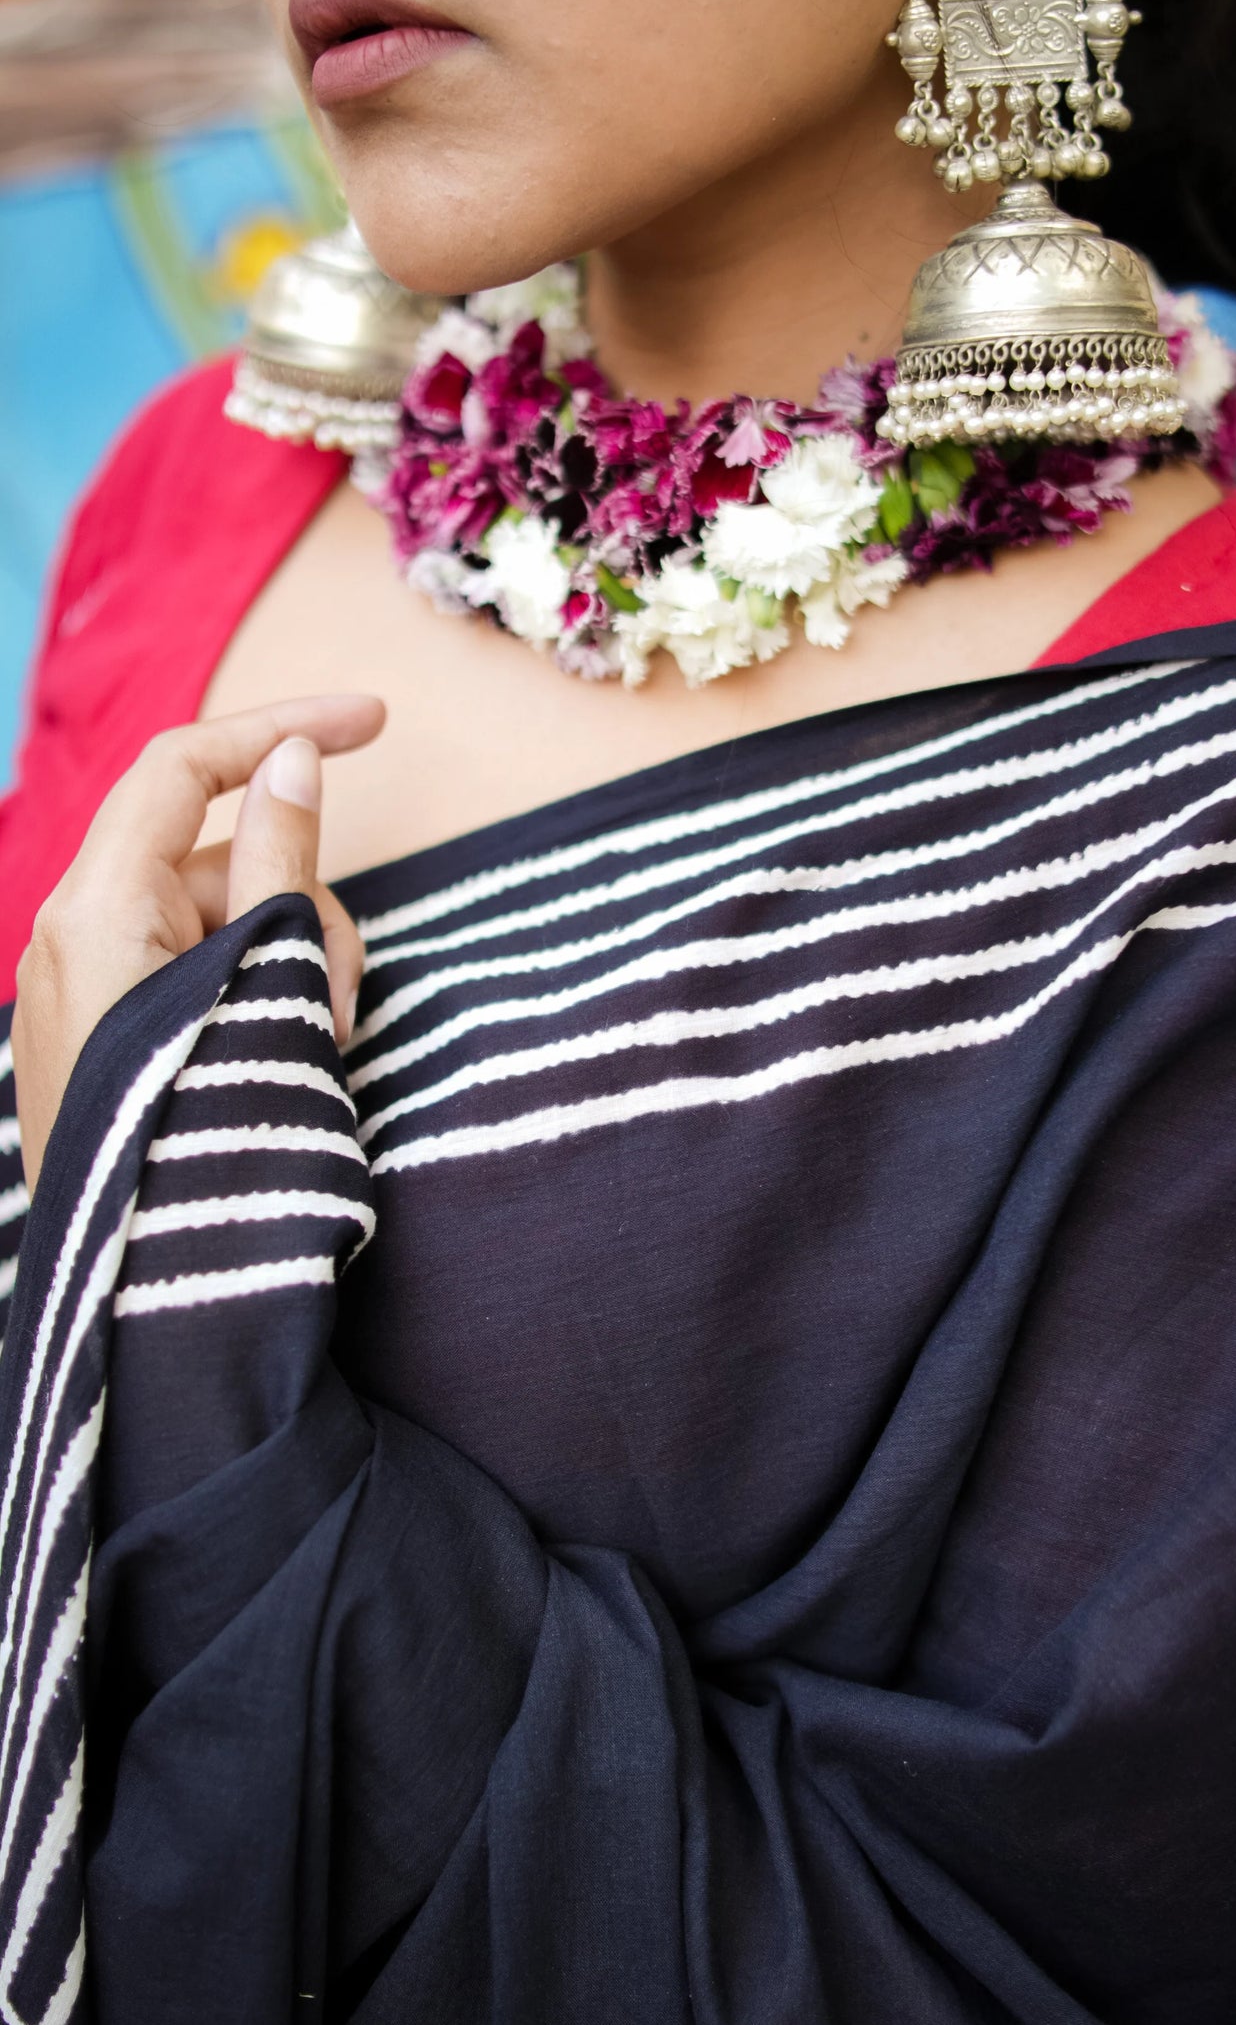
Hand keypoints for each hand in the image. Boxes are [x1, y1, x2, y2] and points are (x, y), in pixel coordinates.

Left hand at [13, 695, 385, 1193]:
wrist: (152, 1303)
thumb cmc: (213, 1140)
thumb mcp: (268, 983)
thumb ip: (278, 859)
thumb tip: (288, 760)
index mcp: (97, 906)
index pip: (186, 766)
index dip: (282, 725)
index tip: (376, 722)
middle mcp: (70, 937)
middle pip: (213, 857)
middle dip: (300, 903)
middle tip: (340, 998)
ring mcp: (80, 994)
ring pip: (214, 922)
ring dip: (287, 963)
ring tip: (315, 1052)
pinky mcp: (101, 1042)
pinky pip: (187, 977)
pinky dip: (248, 996)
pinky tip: (279, 1064)